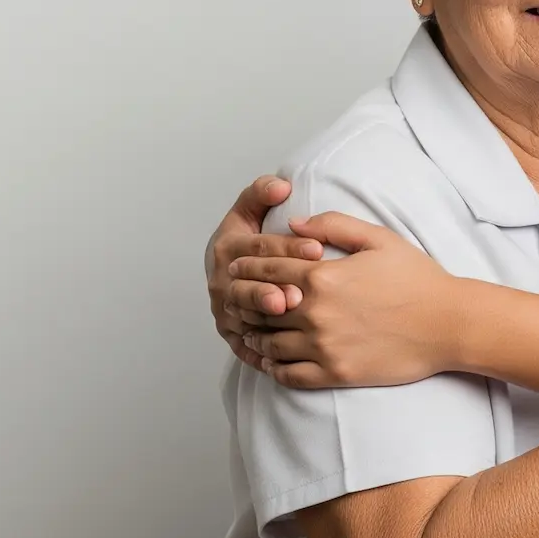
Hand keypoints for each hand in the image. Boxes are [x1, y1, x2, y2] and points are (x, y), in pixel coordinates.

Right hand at [205, 175, 322, 367]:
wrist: (231, 271)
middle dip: (272, 288)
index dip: (287, 247)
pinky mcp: (231, 334)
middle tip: (301, 292)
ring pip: (244, 316)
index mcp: (227, 247)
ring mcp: (224, 310)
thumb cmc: (250, 240)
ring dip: (265, 317)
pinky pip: (244, 345)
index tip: (317, 250)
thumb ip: (261, 193)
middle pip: (246, 285)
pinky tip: (281, 352)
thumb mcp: (250, 211)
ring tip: (292, 314)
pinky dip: (260, 350)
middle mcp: (221, 280)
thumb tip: (281, 185)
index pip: (258, 247)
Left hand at [225, 212, 459, 389]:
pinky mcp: (335, 374)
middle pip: (259, 308)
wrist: (448, 324)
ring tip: (249, 331)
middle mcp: (316, 313)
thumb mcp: (378, 239)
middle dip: (243, 302)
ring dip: (255, 336)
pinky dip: (272, 368)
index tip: (235, 269)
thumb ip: (332, 225)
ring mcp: (324, 347)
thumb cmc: (418, 279)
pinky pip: (288, 375)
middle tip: (234, 301)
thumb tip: (293, 224)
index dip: (245, 267)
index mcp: (323, 276)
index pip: (266, 270)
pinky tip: (272, 361)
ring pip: (269, 344)